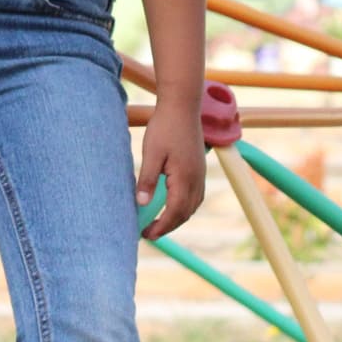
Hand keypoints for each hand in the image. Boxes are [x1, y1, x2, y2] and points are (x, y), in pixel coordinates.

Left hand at [136, 98, 205, 239]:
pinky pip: (195, 196)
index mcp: (184, 179)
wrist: (182, 106)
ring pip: (192, 206)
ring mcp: (200, 174)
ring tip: (159, 223)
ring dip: (177, 218)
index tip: (145, 235)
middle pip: (184, 213)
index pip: (174, 213)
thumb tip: (141, 204)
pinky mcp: (199, 168)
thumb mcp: (151, 153)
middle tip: (148, 233)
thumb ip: (148, 180)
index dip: (160, 227)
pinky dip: (184, 207)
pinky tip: (173, 205)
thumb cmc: (164, 127)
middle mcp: (196, 180)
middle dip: (167, 226)